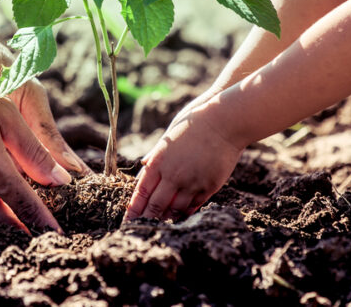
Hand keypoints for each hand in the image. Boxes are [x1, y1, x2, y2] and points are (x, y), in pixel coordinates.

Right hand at [0, 36, 72, 232]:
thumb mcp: (5, 112)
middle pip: (0, 216)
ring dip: (0, 214)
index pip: (23, 205)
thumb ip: (33, 151)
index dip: (42, 220)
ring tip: (20, 211)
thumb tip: (60, 180)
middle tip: (40, 225)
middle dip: (21, 223)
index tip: (58, 233)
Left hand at [124, 95, 244, 220]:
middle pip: (156, 205)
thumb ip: (156, 156)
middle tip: (141, 229)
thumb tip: (144, 168)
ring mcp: (191, 182)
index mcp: (159, 162)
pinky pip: (194, 204)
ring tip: (161, 225)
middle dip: (147, 218)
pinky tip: (182, 215)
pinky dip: (186, 211)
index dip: (134, 208)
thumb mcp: (168, 138)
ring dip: (167, 217)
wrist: (222, 122)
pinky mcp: (209, 185)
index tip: (128, 220)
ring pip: (175, 208)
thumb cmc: (192, 125)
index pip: (141, 191)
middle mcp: (173, 175)